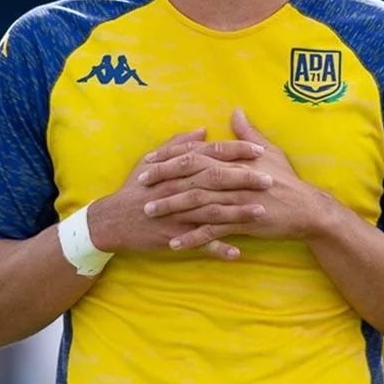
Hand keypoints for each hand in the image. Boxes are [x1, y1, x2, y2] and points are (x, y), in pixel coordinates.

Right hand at [87, 128, 268, 259]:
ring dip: (237, 213)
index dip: (236, 151)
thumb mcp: (152, 160)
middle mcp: (179, 187)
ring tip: (261, 212)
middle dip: (244, 179)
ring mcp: (177, 213)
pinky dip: (218, 248)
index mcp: (177, 168)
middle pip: (216, 180)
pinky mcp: (174, 235)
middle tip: (270, 179)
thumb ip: (179, 144)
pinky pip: (199, 243)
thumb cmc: (136, 187)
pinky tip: (238, 253)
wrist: (112, 219)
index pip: (211, 154)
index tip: (259, 151)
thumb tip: (203, 130)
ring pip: (211, 211)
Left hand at [142, 109, 332, 252]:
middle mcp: (232, 178)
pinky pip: (212, 231)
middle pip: (191, 176)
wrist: (308, 209)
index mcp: (234, 160)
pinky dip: (192, 237)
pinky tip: (175, 243)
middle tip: (140, 185)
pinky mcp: (242, 222)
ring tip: (149, 212)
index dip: (171, 157)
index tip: (149, 161)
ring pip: (197, 203)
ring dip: (171, 207)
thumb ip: (248, 132)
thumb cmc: (287, 180)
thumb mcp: (269, 151)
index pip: (196, 155)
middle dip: (163, 180)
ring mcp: (236, 200)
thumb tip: (236, 111)